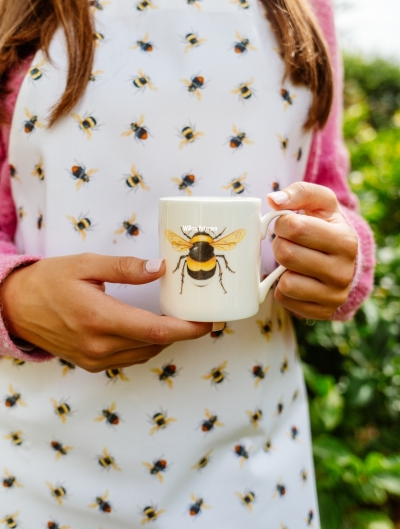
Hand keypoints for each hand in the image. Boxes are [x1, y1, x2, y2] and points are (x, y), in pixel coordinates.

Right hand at [0, 254, 211, 371]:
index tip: (208, 322)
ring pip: (145, 354)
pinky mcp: (90, 364)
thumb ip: (125, 268)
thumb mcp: (86, 264)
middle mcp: (99, 345)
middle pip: (156, 344)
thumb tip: (160, 268)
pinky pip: (129, 358)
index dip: (188, 329)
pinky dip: (146, 345)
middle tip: (198, 314)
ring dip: (164, 339)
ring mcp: (94, 359)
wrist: (15, 308)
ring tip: (176, 318)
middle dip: (182, 332)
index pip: (157, 331)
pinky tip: (148, 328)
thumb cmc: (48, 281)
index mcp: (100, 318)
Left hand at [267, 182, 357, 319]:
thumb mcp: (320, 203)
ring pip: (286, 282)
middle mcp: (344, 271)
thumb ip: (299, 192)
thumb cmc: (325, 226)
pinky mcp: (322, 311)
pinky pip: (285, 299)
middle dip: (279, 245)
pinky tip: (295, 277)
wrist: (342, 259)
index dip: (282, 223)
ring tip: (292, 261)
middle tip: (288, 242)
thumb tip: (273, 200)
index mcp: (345, 240)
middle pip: (286, 254)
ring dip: (280, 269)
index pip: (294, 227)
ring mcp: (335, 295)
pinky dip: (282, 287)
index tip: (288, 224)